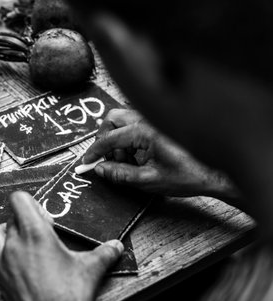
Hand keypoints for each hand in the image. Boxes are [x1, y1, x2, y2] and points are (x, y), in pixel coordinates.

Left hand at [0, 191, 123, 300]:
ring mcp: (4, 261)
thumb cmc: (67, 299)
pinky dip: (6, 251)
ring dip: (10, 231)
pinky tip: (25, 263)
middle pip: (11, 215)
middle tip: (45, 231)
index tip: (45, 214)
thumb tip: (116, 246)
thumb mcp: (90, 271)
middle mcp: (15, 244)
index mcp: (35, 234)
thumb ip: (105, 253)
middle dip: (26, 218)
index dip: (31, 201)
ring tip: (29, 242)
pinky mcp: (0, 278)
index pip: (18, 200)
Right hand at [84, 109, 243, 206]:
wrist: (214, 173)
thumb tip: (100, 169)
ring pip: (122, 121)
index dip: (94, 152)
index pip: (109, 138)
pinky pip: (133, 126)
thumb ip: (120, 174)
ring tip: (126, 162)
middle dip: (104, 139)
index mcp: (145, 132)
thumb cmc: (188, 175)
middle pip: (112, 120)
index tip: (87, 162)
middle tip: (107, 159)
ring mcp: (153, 121)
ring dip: (116, 140)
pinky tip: (137, 157)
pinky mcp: (157, 126)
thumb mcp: (149, 180)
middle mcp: (148, 120)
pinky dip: (128, 140)